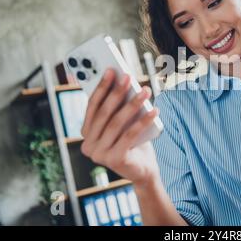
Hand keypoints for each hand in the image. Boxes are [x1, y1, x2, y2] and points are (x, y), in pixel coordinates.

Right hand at [80, 69, 160, 188]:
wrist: (143, 170)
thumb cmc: (133, 142)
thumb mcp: (124, 123)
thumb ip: (118, 108)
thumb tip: (123, 82)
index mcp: (86, 133)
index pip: (92, 106)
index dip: (101, 87)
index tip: (111, 70)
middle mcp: (88, 145)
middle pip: (104, 113)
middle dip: (117, 92)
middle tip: (129, 77)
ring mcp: (99, 155)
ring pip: (116, 123)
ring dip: (132, 104)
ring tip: (145, 90)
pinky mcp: (114, 160)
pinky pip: (129, 135)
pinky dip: (143, 121)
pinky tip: (154, 110)